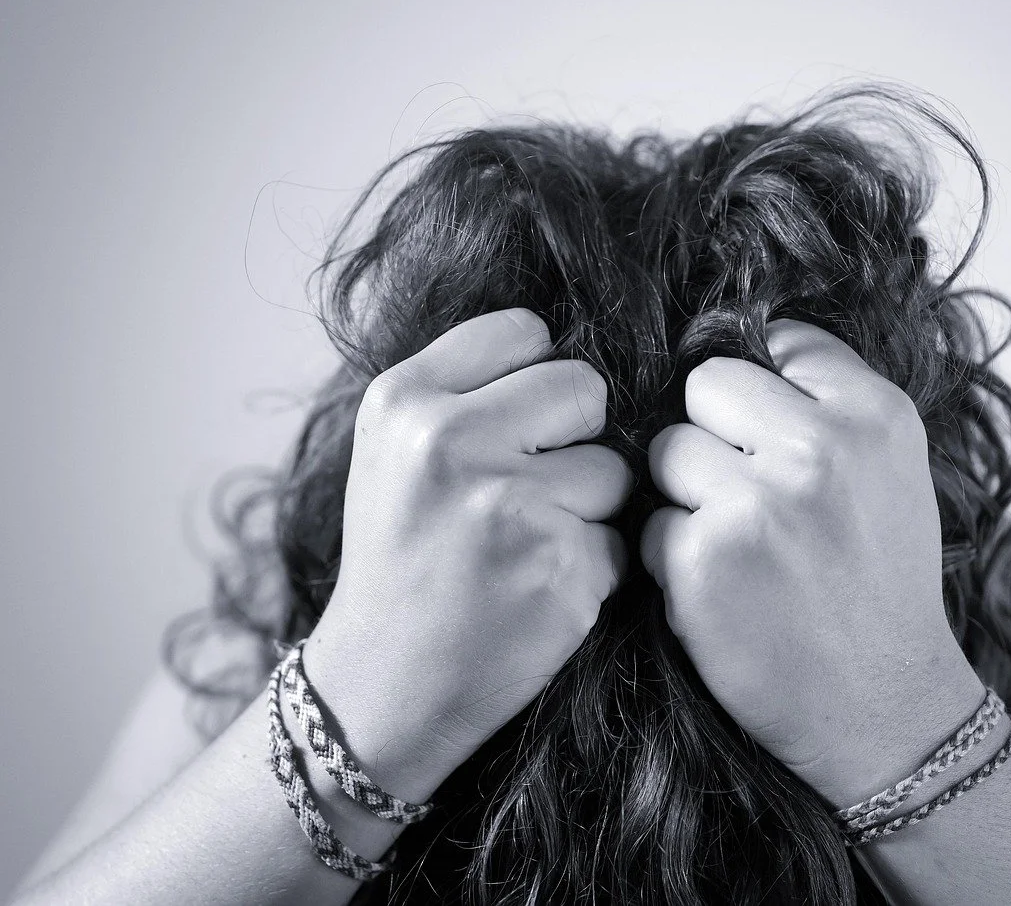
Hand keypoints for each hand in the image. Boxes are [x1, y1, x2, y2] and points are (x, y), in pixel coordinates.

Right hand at [303, 307, 632, 801]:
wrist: (384, 685)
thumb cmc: (402, 559)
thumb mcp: (393, 452)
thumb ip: (463, 388)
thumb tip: (565, 344)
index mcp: (403, 401)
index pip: (525, 332)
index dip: (533, 382)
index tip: (511, 430)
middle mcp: (448, 442)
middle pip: (584, 389)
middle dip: (574, 439)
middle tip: (525, 493)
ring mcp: (507, 505)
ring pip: (614, 469)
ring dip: (588, 510)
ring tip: (523, 549)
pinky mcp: (560, 567)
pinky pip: (621, 540)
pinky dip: (594, 568)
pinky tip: (538, 591)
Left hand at [641, 318, 984, 807]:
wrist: (886, 707)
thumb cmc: (880, 584)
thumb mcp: (892, 472)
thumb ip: (829, 406)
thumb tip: (733, 351)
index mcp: (875, 415)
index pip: (779, 340)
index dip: (762, 387)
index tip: (768, 429)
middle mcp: (820, 449)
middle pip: (706, 384)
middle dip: (714, 431)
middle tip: (748, 491)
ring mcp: (758, 503)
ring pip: (667, 451)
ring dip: (687, 495)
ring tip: (740, 543)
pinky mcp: (703, 560)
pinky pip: (651, 524)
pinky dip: (673, 556)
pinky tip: (722, 589)